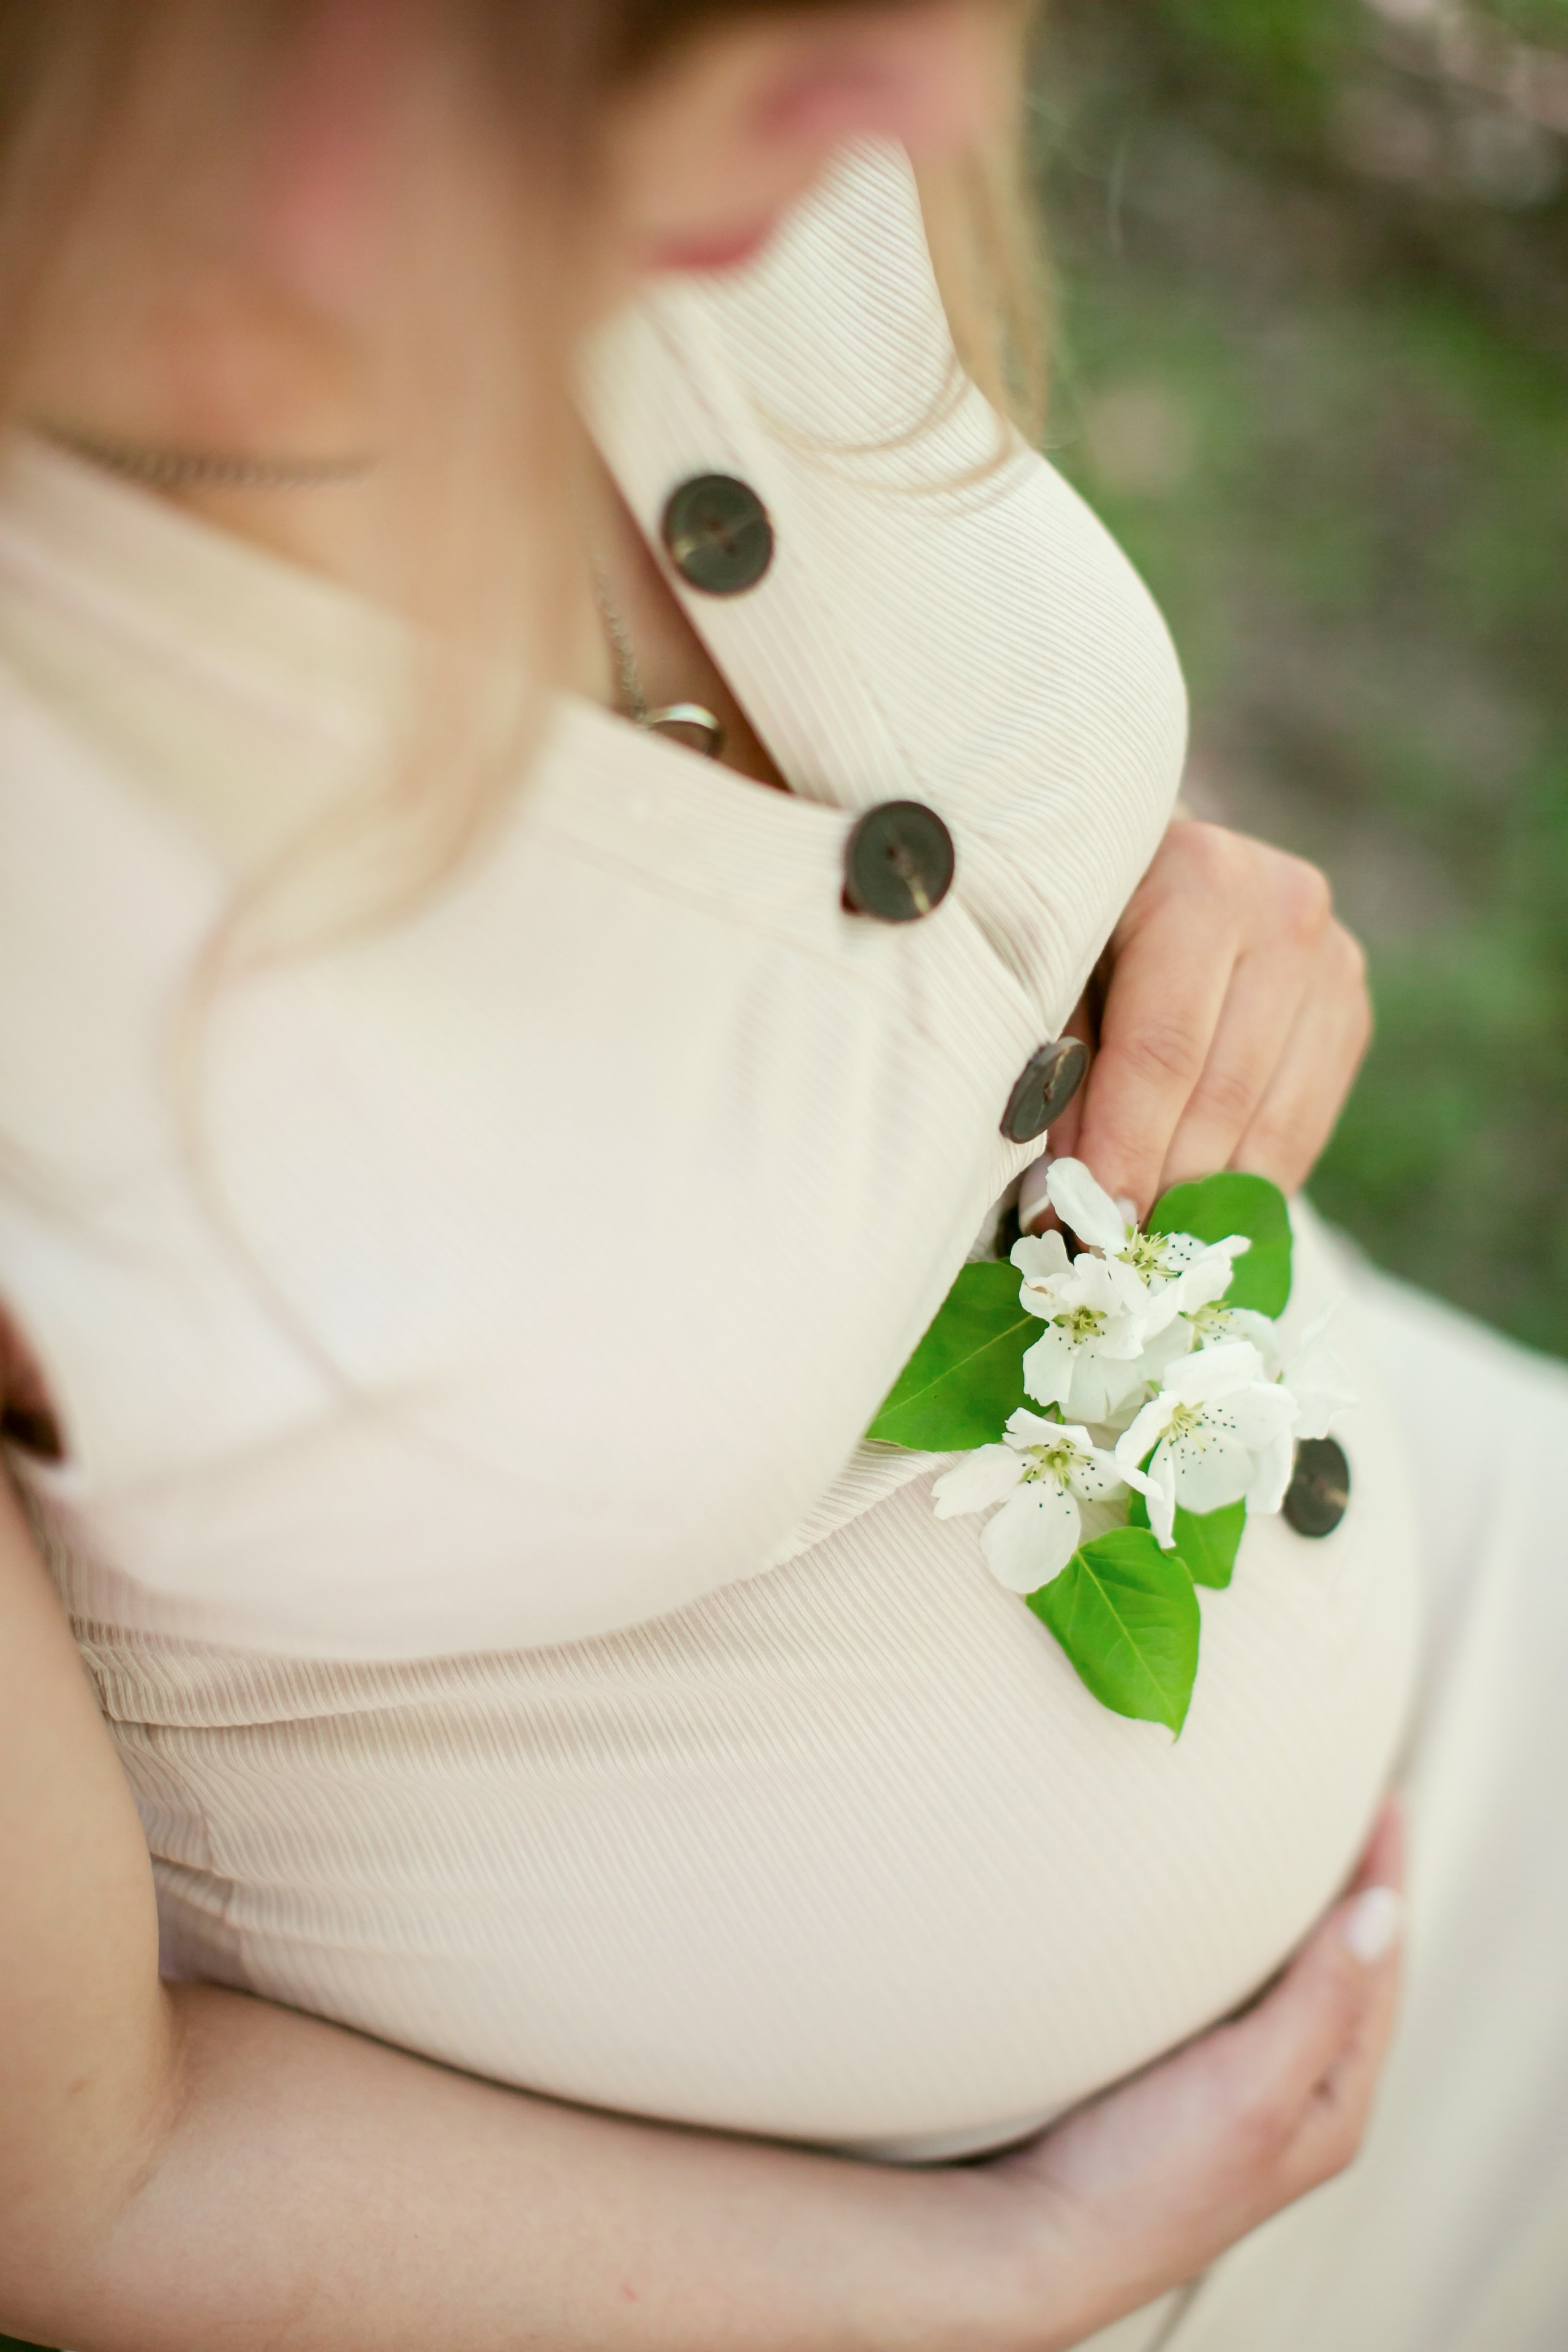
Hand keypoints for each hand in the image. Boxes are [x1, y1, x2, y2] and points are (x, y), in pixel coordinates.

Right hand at [987, 1805, 1404, 2346]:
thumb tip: (1382, 1912)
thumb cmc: (1145, 2182)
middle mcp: (1294, 2094)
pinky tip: (1218, 1911)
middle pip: (1345, 1968)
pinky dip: (1244, 1938)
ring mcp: (1236, 2088)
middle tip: (1343, 1806)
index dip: (1385, 1879)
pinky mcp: (1182, 2078)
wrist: (1037, 2239)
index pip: (1380, 1967)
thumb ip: (1321, 2001)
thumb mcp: (1252, 2087)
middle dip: (1349, 1887)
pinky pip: (1238, 1989)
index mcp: (1332, 2103)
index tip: (1383, 1801)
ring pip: (1290, 1977)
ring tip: (1291, 1841)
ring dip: (1294, 1910)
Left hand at [1036, 821, 1370, 1222]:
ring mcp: (1333, 960)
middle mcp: (1286, 909)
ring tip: (1146, 1251)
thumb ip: (1056, 1066)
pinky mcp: (1350, 1008)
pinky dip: (1247, 1184)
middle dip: (1161, 1186)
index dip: (1127, 1147)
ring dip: (1204, 1200)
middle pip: (1223, 1091)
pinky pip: (1303, 1128)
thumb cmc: (1082, 919)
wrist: (1155, 865)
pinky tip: (1198, 1217)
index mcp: (1201, 878)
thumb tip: (1063, 1196)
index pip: (1165, 1047)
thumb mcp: (1052, 971)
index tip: (1093, 1229)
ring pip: (1271, 1123)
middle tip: (1111, 1257)